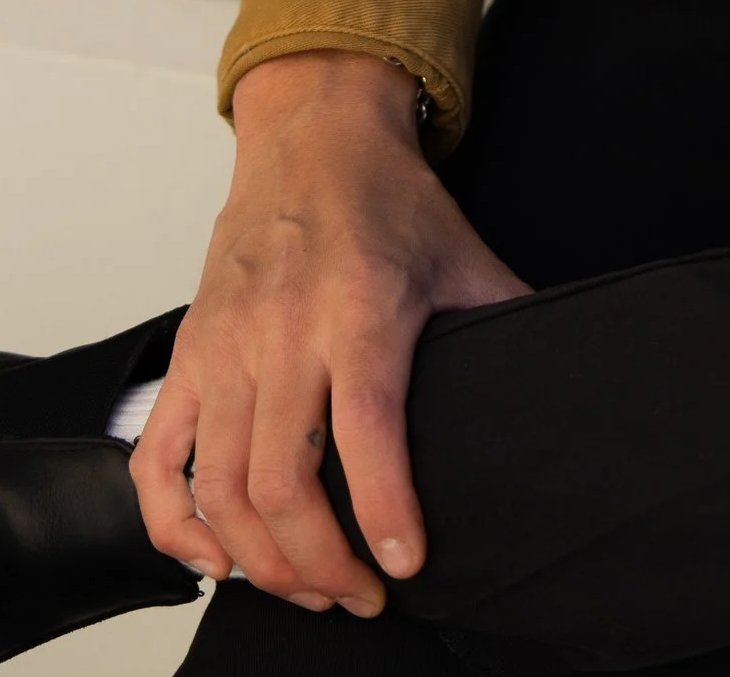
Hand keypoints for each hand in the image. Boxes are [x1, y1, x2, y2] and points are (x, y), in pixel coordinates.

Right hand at [131, 50, 529, 613]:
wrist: (313, 133)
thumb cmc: (389, 199)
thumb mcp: (464, 252)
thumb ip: (506, 319)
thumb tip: (571, 374)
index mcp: (360, 307)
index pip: (366, 428)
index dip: (383, 508)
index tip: (404, 565)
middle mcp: (283, 331)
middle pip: (283, 479)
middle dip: (320, 562)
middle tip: (359, 597)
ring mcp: (226, 345)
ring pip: (221, 485)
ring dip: (259, 560)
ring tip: (308, 587)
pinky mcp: (188, 354)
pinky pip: (159, 459)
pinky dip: (177, 525)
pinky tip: (216, 560)